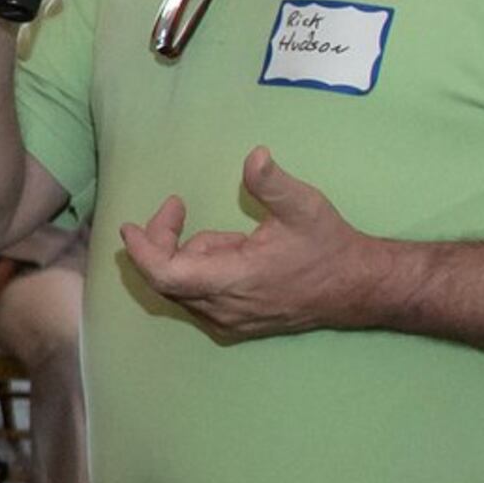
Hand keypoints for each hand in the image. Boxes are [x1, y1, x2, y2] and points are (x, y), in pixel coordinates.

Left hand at [118, 148, 387, 341]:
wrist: (354, 288)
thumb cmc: (327, 246)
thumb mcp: (303, 206)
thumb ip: (272, 182)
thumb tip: (254, 156)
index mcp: (234, 280)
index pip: (165, 274)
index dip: (142, 249)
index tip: (129, 225)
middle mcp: (223, 309)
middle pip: (166, 278)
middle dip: (162, 241)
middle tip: (176, 208)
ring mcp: (228, 322)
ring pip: (181, 288)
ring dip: (188, 255)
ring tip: (228, 235)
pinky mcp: (234, 326)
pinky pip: (197, 297)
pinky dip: (199, 271)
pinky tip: (229, 252)